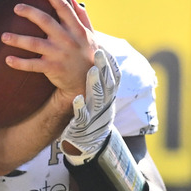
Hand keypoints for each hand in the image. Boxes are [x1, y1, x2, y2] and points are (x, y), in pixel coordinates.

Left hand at [3, 0, 96, 102]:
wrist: (89, 82)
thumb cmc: (88, 55)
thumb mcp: (91, 35)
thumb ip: (82, 17)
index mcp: (76, 29)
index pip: (64, 8)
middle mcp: (67, 39)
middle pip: (45, 21)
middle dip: (29, 12)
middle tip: (16, 7)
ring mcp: (59, 54)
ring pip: (35, 43)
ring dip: (17, 39)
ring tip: (3, 36)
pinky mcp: (53, 68)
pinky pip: (33, 65)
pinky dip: (20, 63)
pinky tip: (8, 59)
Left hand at [60, 48, 120, 164]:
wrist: (89, 143)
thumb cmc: (90, 113)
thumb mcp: (97, 95)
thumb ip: (95, 76)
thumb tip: (92, 52)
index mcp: (108, 94)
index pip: (113, 75)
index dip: (110, 61)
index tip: (104, 47)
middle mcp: (105, 103)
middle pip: (108, 83)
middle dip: (104, 67)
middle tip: (99, 52)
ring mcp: (97, 115)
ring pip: (98, 97)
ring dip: (95, 83)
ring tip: (91, 71)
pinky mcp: (85, 126)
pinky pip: (84, 116)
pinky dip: (81, 107)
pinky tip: (77, 99)